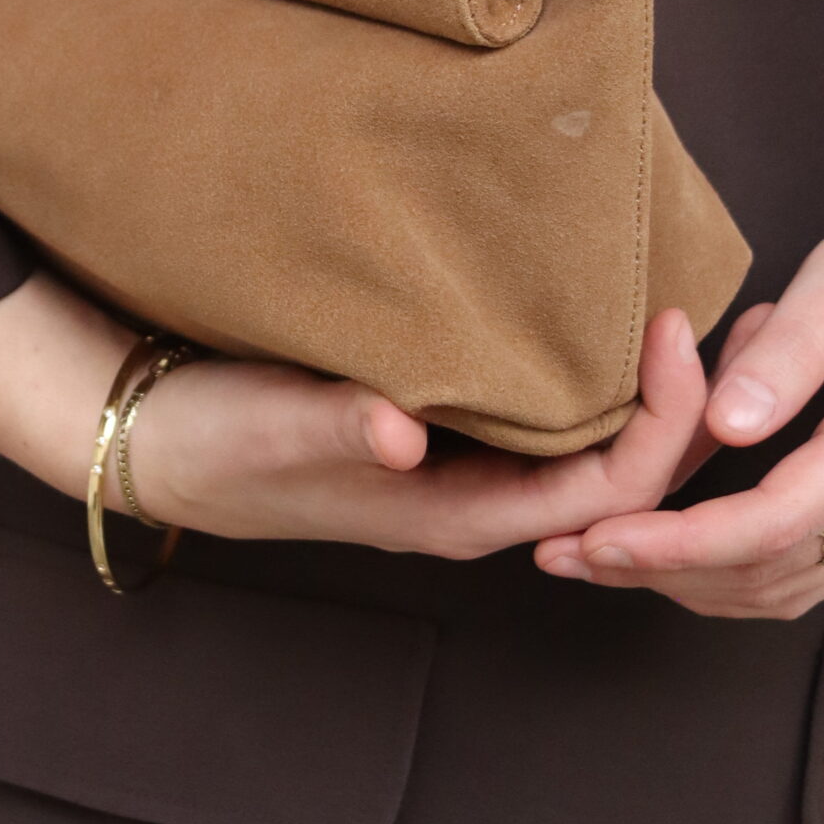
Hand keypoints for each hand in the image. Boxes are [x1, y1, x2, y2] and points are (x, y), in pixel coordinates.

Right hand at [0, 269, 710, 559]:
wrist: (141, 438)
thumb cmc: (206, 445)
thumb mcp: (266, 431)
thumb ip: (338, 428)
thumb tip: (405, 428)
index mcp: (451, 517)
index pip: (602, 494)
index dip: (654, 424)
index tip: (666, 332)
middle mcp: (467, 501)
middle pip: (610, 475)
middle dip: (665, 409)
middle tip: (682, 308)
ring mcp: (449, 469)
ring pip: (575, 445)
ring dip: (623, 392)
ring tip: (644, 305)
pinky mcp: (425, 431)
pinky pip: (530, 412)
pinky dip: (570, 371)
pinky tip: (572, 316)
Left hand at [535, 201, 823, 617]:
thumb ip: (792, 349)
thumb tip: (726, 427)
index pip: (774, 521)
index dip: (678, 542)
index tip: (595, 537)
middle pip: (769, 568)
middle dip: (658, 570)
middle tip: (560, 554)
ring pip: (782, 584)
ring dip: (682, 582)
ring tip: (588, 555)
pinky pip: (800, 571)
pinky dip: (724, 575)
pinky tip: (660, 548)